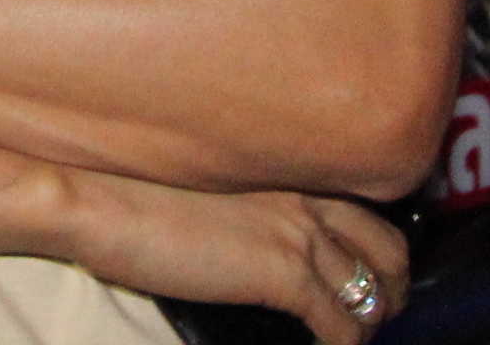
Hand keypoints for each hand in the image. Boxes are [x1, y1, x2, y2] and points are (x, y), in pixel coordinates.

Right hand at [63, 170, 409, 344]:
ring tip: (358, 334)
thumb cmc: (121, 183)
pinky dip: (345, 344)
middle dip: (392, 282)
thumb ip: (236, 198)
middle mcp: (302, 192)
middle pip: (386, 243)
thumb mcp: (196, 179)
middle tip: (380, 306)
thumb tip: (240, 230)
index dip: (370, 239)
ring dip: (373, 318)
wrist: (96, 195)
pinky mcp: (283, 274)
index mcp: (281, 164)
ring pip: (375, 286)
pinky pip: (342, 323)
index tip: (365, 261)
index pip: (356, 199)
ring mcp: (297, 232)